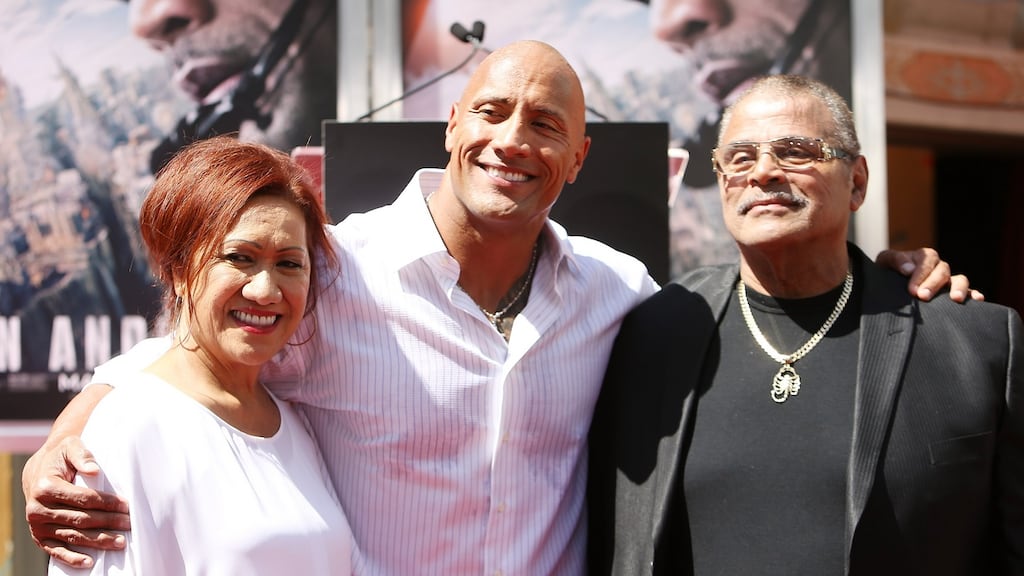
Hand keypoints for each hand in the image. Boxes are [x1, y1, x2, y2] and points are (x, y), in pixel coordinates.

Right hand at [23, 436, 129, 567]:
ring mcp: (38, 525)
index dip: (107, 503)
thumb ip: (82, 455)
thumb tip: (94, 469)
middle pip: (81, 519)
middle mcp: (38, 509)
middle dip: (108, 522)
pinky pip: (56, 551)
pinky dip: (72, 558)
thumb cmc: (60, 458)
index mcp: (45, 487)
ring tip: (120, 543)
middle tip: (130, 524)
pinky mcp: (39, 537)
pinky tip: (90, 562)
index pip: (83, 499)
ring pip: (73, 536)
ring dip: (98, 541)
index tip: (127, 505)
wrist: (38, 472)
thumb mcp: (70, 447)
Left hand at [876, 248, 984, 302]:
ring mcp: (948, 280)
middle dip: (933, 284)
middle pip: (942, 271)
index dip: (920, 275)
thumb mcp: (885, 261)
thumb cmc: (888, 272)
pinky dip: (974, 294)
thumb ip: (895, 260)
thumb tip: (908, 269)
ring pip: (960, 279)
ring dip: (959, 288)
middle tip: (923, 296)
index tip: (911, 290)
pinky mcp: (953, 292)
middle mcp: (938, 267)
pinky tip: (977, 300)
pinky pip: (969, 292)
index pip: (926, 261)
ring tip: (955, 299)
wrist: (889, 284)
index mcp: (923, 257)